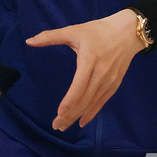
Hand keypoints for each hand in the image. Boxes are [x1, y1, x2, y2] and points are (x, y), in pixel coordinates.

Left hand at [26, 8, 144, 130]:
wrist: (128, 32)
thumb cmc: (98, 31)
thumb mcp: (74, 30)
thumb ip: (50, 37)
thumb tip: (29, 41)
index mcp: (90, 59)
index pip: (79, 85)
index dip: (70, 100)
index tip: (59, 112)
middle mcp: (101, 73)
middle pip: (85, 98)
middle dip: (70, 114)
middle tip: (56, 126)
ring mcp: (110, 80)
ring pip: (93, 103)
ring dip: (78, 116)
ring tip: (64, 126)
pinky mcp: (115, 84)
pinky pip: (102, 102)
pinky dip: (92, 113)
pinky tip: (82, 121)